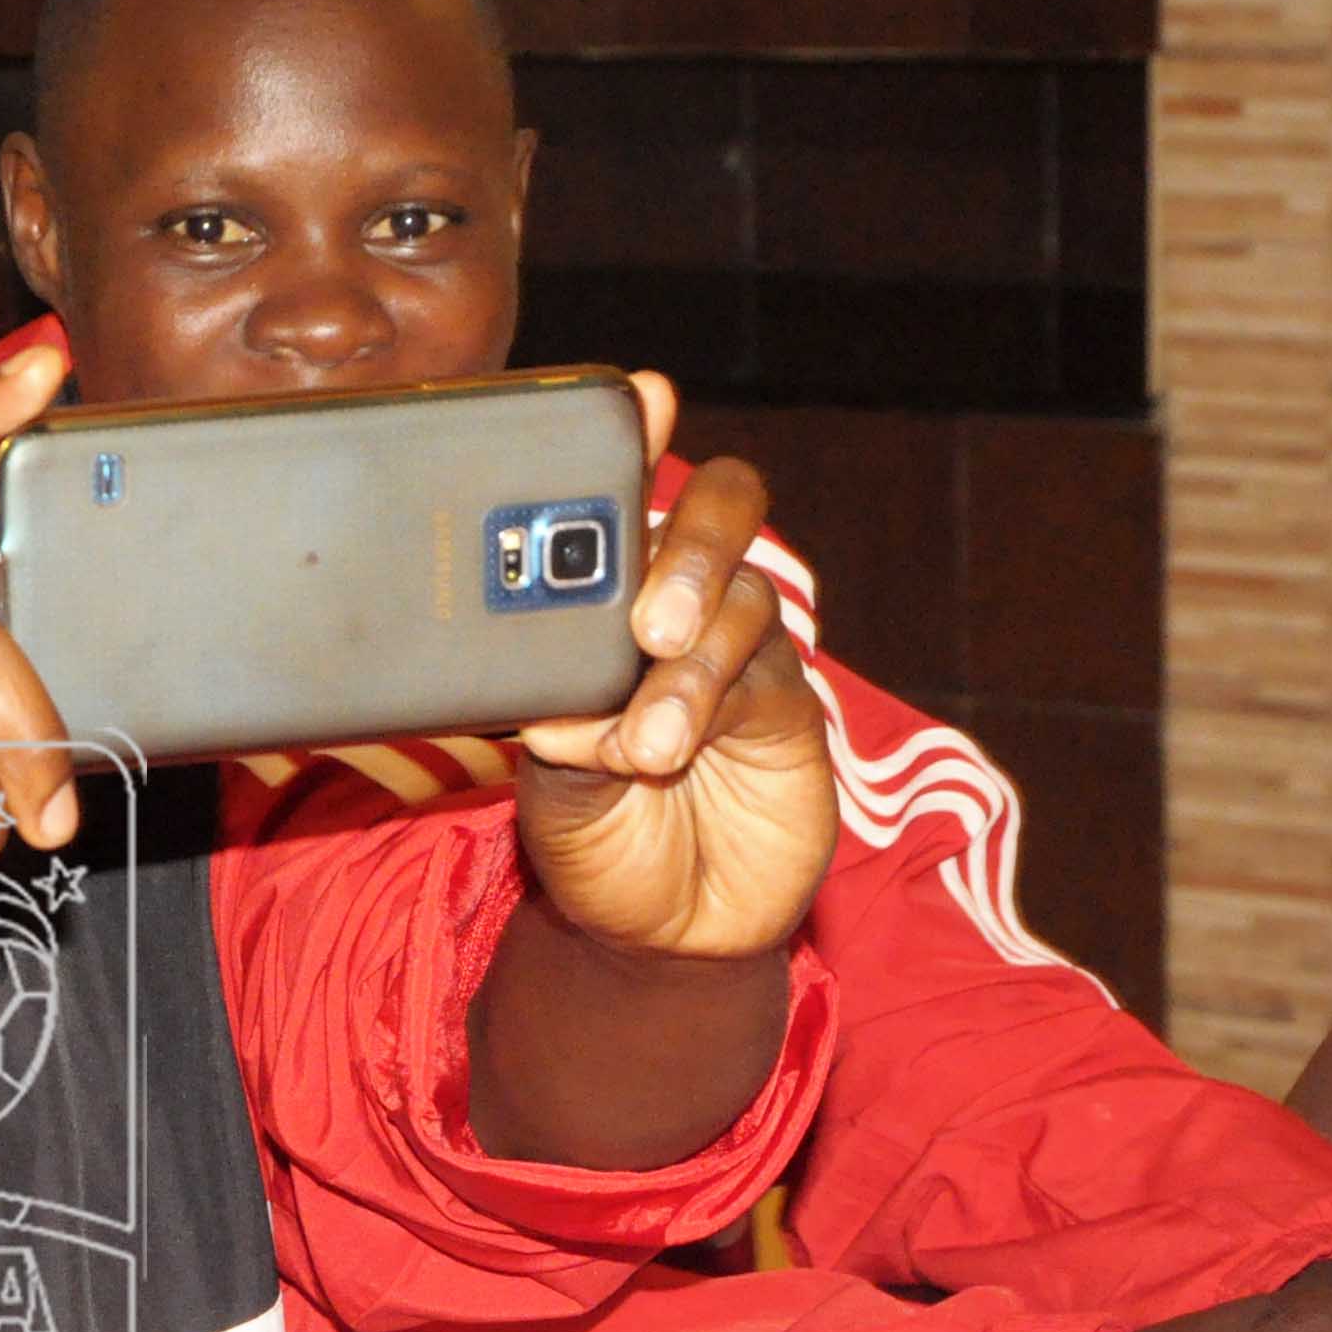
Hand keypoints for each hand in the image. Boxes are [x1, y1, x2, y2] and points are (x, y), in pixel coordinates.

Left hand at [507, 378, 835, 963]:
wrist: (656, 934)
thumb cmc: (591, 835)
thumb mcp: (544, 782)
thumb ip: (550, 720)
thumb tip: (548, 692)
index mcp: (601, 591)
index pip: (624, 490)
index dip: (635, 433)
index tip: (642, 396)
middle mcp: (677, 599)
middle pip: (719, 512)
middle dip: (689, 548)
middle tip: (649, 622)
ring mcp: (738, 646)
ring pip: (740, 602)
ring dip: (685, 674)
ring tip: (640, 749)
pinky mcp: (787, 703)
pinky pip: (763, 673)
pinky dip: (707, 706)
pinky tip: (660, 751)